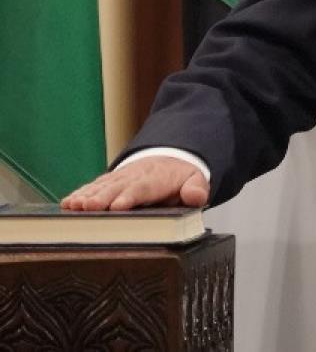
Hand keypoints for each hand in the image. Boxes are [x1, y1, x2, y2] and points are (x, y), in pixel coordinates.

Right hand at [60, 156, 209, 210]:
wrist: (170, 157)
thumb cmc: (181, 176)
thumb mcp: (195, 179)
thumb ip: (197, 188)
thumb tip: (196, 196)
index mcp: (156, 178)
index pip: (143, 188)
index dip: (129, 197)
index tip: (117, 207)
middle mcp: (135, 176)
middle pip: (117, 188)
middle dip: (101, 198)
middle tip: (87, 208)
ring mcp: (120, 178)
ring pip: (102, 187)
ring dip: (86, 196)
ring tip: (73, 206)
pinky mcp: (110, 182)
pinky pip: (94, 186)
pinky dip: (81, 194)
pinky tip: (68, 203)